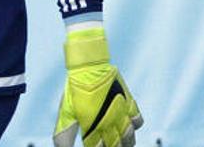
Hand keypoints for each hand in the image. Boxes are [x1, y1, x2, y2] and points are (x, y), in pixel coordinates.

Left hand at [53, 28, 142, 146]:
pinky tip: (127, 123)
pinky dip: (134, 125)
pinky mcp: (129, 103)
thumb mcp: (67, 112)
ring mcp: (122, 113)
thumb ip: (64, 134)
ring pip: (130, 138)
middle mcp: (110, 123)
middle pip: (117, 146)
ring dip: (125, 142)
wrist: (89, 66)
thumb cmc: (75, 90)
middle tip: (108, 144)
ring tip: (120, 142)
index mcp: (93, 127)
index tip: (94, 145)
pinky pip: (138, 121)